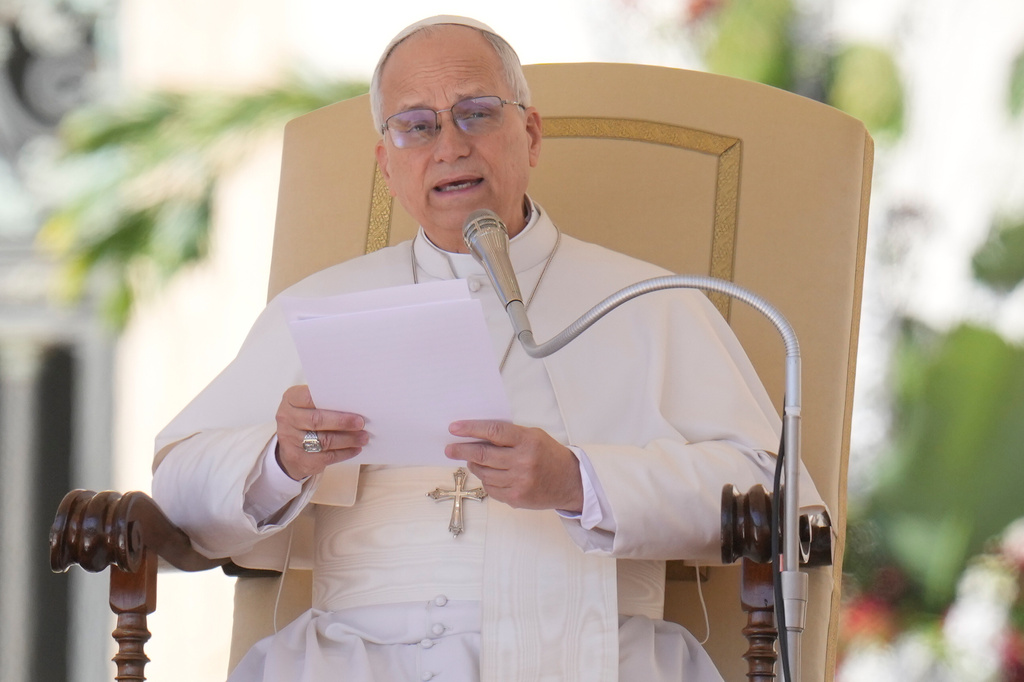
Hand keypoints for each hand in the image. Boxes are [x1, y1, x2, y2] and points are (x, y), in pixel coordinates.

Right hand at [275, 385, 367, 479]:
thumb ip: (324, 402)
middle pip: (316, 421)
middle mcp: (287, 420)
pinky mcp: (300, 459)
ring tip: (363, 437)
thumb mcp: (307, 405)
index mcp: (290, 401)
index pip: (308, 397)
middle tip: (360, 423)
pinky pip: (326, 457)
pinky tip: (355, 449)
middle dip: (342, 422)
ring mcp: (291, 441)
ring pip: (323, 441)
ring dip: (347, 439)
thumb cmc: (305, 419)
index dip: (329, 400)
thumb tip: (354, 404)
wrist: (289, 448)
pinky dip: (344, 453)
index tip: (350, 401)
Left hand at [445, 420, 583, 512]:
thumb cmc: (549, 455)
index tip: (454, 428)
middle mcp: (523, 461)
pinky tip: (490, 474)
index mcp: (528, 441)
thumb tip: (476, 436)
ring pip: (484, 473)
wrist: (569, 482)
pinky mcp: (516, 498)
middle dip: (461, 450)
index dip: (471, 429)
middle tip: (449, 449)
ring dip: (474, 466)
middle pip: (483, 455)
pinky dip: (486, 480)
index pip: (493, 431)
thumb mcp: (533, 436)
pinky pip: (491, 488)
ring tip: (473, 460)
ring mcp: (519, 482)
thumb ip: (508, 436)